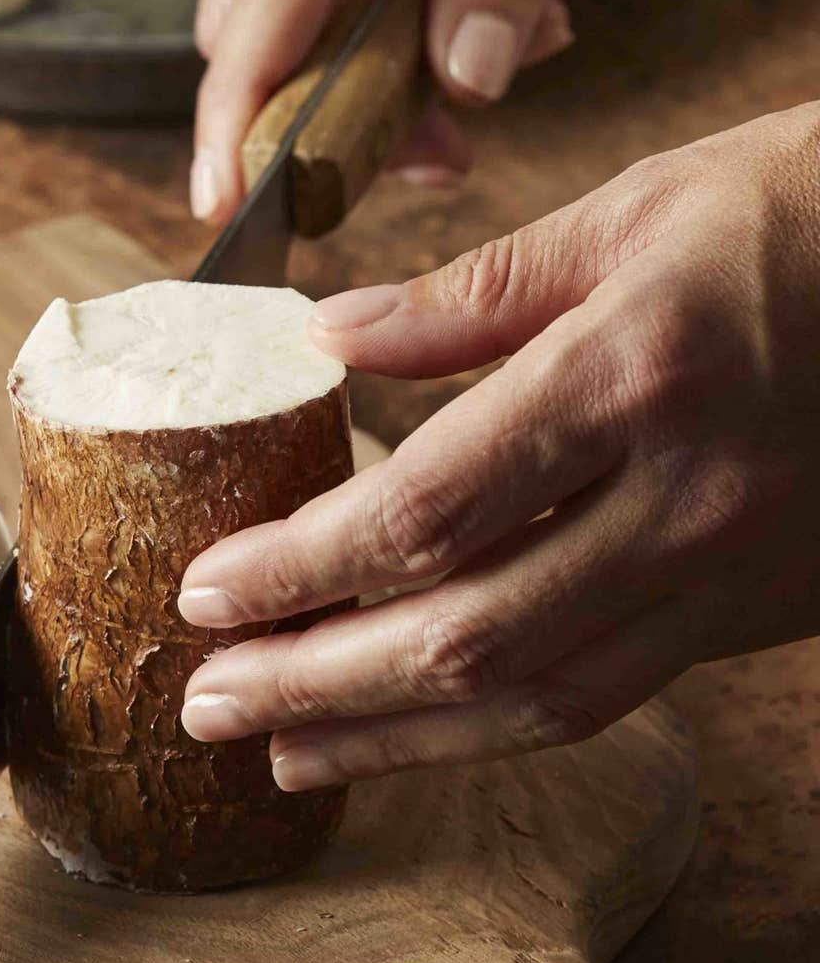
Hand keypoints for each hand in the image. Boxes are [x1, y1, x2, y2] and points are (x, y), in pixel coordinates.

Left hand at [178, 105, 819, 785]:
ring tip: (280, 753)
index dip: (299, 567)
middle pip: (463, 632)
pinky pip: (608, 694)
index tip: (206, 587)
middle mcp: (685, 497)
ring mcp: (733, 571)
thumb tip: (330, 339)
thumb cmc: (799, 213)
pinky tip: (418, 731)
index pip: (424, 510)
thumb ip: (469, 290)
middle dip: (316, 681)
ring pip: (535, 695)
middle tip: (203, 702)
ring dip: (393, 736)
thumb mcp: (631, 210)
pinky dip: (495, 726)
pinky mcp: (759, 612)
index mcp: (633, 373)